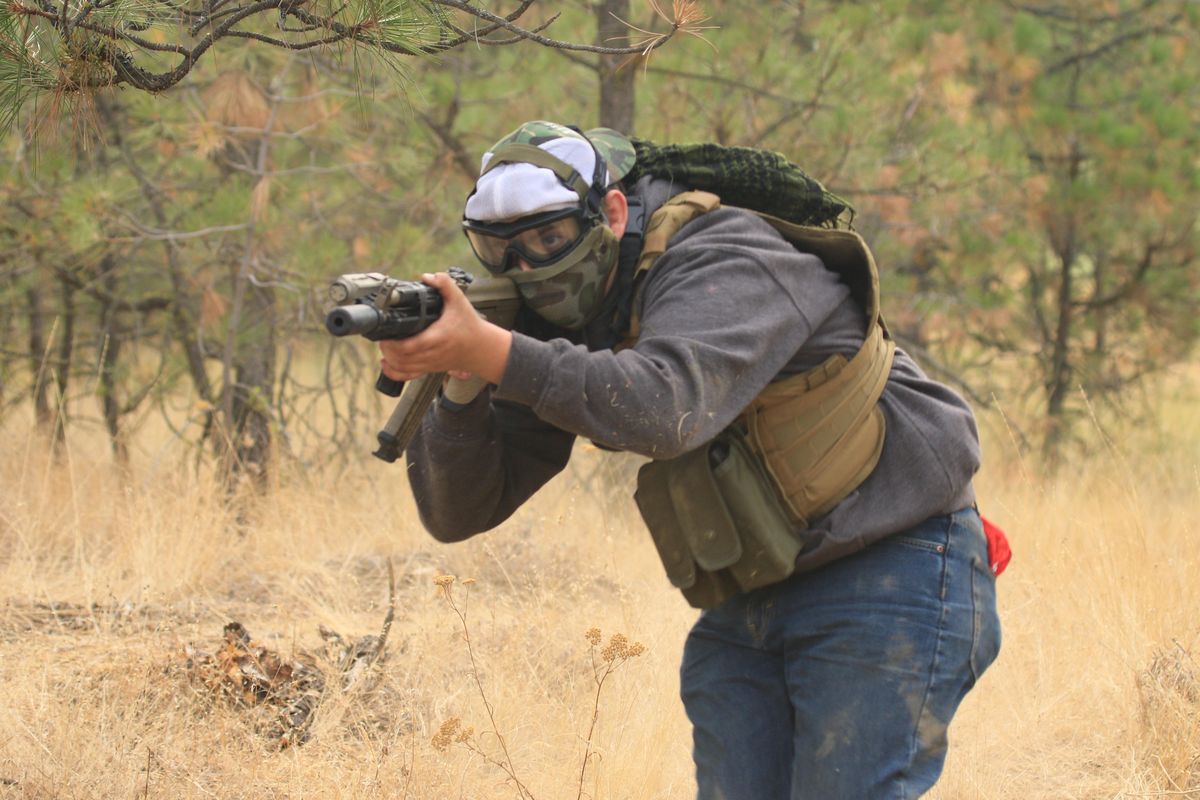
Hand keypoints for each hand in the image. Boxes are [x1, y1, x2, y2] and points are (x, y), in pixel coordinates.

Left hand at [377, 272, 511, 384]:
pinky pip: (408, 376)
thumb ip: (445, 285)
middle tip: (383, 336)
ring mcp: (429, 363)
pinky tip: (387, 363)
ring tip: (385, 345)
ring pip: (402, 368)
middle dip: (387, 348)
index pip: (410, 346)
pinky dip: (394, 372)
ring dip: (389, 358)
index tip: (386, 333)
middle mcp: (432, 353)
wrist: (481, 348)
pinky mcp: (429, 368)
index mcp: (437, 337)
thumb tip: (428, 277)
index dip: (393, 343)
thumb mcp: (460, 301)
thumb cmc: (470, 326)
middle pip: (401, 358)